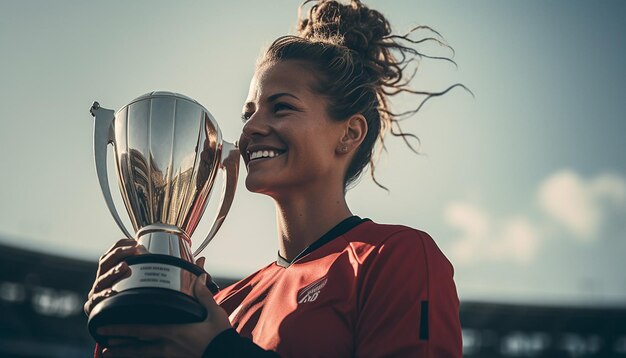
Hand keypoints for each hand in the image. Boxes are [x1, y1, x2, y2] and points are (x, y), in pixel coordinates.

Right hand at [84, 238, 146, 315]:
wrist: (114, 322)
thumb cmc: (126, 298)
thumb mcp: (132, 281)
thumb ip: (139, 268)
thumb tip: (148, 254)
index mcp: (107, 271)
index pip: (110, 254)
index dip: (120, 245)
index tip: (134, 242)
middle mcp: (100, 280)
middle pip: (104, 263)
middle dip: (118, 254)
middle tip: (133, 250)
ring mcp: (95, 292)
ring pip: (101, 280)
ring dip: (114, 272)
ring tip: (125, 267)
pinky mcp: (93, 306)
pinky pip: (96, 299)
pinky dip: (104, 295)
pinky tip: (113, 291)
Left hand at [98, 260, 231, 357]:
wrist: (227, 355)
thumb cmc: (220, 336)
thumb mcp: (214, 313)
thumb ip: (203, 295)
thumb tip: (200, 276)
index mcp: (173, 332)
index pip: (140, 331)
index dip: (120, 329)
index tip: (104, 327)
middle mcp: (166, 347)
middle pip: (135, 348)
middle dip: (117, 345)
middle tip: (100, 341)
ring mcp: (169, 357)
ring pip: (140, 357)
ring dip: (124, 354)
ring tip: (108, 353)